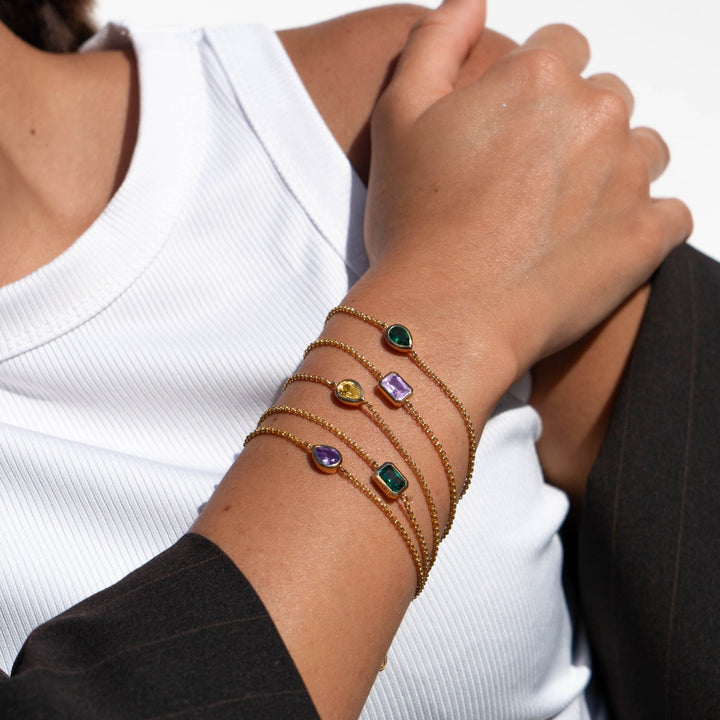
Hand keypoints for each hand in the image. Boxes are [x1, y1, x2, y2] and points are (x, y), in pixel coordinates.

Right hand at [364, 0, 691, 382]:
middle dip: (574, 128)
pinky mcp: (648, 233)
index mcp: (537, 77)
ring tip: (562, 217)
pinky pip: (669, 212)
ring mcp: (630, 173)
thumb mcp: (398, 117)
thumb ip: (436, 42)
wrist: (446, 315)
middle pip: (604, 97)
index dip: (531, 91)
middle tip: (529, 184)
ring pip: (641, 149)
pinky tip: (596, 244)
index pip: (560, 49)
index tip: (509, 136)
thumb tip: (471, 1)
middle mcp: (595, 112)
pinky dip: (640, 223)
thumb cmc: (415, 223)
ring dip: (612, 170)